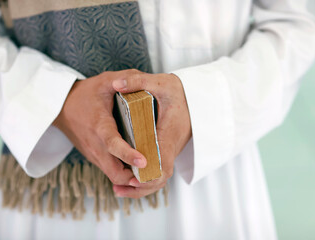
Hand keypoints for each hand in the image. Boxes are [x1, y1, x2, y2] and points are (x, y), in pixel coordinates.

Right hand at [53, 70, 147, 185]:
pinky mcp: (93, 156)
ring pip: (112, 176)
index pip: (113, 144)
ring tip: (148, 171)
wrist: (60, 107)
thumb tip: (147, 79)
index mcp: (99, 125)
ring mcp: (93, 153)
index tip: (144, 161)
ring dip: (130, 177)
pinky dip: (123, 172)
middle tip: (153, 171)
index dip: (128, 154)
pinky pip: (109, 170)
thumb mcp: (105, 80)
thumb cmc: (85, 94)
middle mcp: (95, 144)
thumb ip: (126, 78)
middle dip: (134, 177)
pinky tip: (135, 165)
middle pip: (115, 172)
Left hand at [111, 70, 191, 197]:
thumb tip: (116, 84)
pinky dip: (145, 179)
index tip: (133, 179)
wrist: (198, 98)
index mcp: (169, 134)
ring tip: (119, 190)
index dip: (149, 175)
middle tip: (118, 188)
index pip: (162, 162)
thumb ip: (138, 82)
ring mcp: (170, 151)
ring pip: (159, 177)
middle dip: (141, 187)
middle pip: (160, 177)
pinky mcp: (167, 150)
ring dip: (141, 187)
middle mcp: (171, 147)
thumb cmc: (181, 92)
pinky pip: (158, 170)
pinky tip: (129, 180)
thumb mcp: (161, 82)